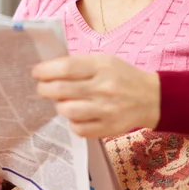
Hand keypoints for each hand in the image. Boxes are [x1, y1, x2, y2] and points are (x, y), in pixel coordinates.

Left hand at [32, 54, 160, 137]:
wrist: (151, 98)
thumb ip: (80, 64)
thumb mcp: (105, 61)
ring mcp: (106, 110)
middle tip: (43, 88)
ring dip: (59, 106)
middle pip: (60, 90)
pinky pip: (78, 128)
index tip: (37, 72)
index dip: (45, 70)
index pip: (66, 68)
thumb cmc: (123, 76)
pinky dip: (73, 122)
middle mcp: (103, 88)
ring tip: (63, 102)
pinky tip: (77, 115)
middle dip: (44, 89)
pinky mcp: (108, 128)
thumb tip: (49, 69)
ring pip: (67, 110)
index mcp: (102, 66)